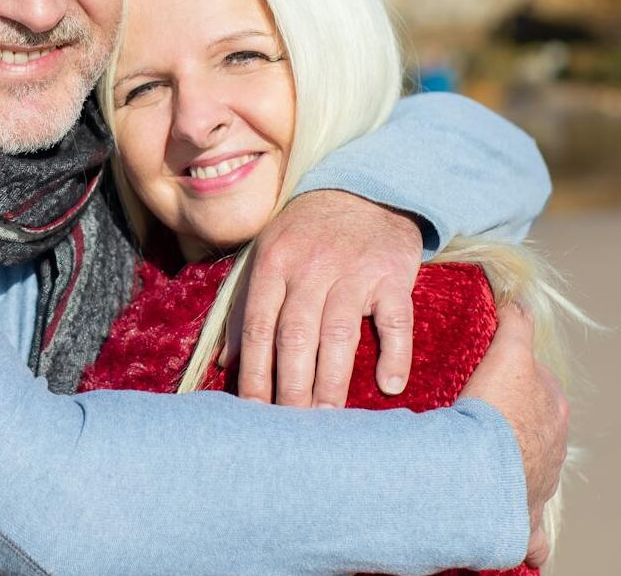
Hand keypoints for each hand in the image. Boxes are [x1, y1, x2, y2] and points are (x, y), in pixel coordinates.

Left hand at [222, 189, 422, 407]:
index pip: (258, 326)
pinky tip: (389, 386)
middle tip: (291, 429)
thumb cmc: (306, 234)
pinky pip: (395, 320)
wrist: (363, 190)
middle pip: (296, 336)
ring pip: (340, 334)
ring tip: (327, 422)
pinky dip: (395, 354)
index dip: (254, 373)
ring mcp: (354, 271)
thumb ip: (244, 306)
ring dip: (332, 382)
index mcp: (273, 263)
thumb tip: (225, 363)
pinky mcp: (393, 275)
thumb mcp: (267, 256)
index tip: (253, 413)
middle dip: (291, 388)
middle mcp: (311, 267)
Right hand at [459, 303, 568, 568]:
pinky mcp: (525, 524)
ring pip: (537, 479)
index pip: (541, 384)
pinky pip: (533, 541)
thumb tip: (520, 297)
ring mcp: (542, 486)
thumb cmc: (493, 414)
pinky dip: (528, 542)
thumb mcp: (507, 356)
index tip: (495, 377)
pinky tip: (516, 538)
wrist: (481, 470)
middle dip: (523, 427)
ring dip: (521, 475)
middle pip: (542, 430)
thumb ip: (515, 325)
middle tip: (485, 420)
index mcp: (551, 410)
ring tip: (490, 470)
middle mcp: (554, 449)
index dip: (518, 377)